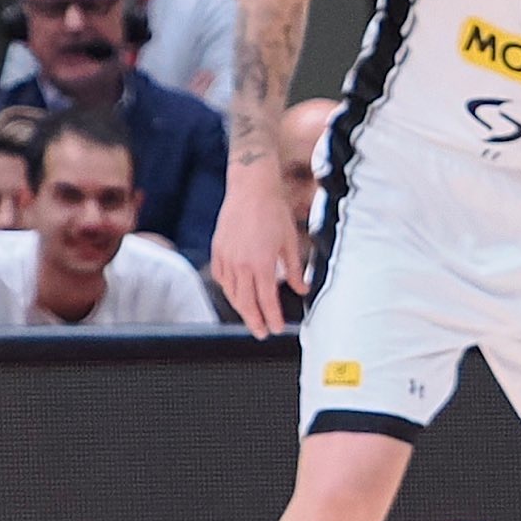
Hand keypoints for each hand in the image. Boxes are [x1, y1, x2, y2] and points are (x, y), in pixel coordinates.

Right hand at [210, 157, 303, 338]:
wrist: (251, 188)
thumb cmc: (273, 211)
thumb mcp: (290, 241)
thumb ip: (294, 270)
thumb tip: (302, 289)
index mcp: (262, 263)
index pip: (267, 300)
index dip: (272, 318)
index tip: (277, 329)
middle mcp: (241, 264)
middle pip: (246, 302)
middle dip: (255, 321)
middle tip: (262, 333)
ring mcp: (227, 257)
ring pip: (232, 292)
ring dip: (242, 308)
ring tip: (251, 316)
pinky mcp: (218, 249)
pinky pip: (221, 277)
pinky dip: (229, 289)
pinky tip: (235, 293)